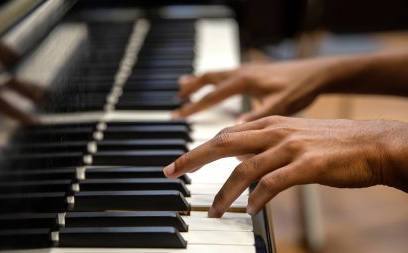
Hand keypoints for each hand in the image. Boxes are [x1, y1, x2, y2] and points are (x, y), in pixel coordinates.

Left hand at [164, 116, 407, 216]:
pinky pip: (273, 183)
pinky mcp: (307, 165)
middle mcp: (275, 131)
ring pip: (245, 169)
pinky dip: (258, 198)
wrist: (372, 142)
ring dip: (225, 193)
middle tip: (171, 172)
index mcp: (269, 123)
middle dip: (193, 158)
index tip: (180, 163)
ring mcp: (290, 147)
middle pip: (223, 143)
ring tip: (215, 211)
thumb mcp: (292, 136)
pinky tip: (252, 210)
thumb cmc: (332, 142)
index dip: (199, 149)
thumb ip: (264, 144)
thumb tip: (239, 159)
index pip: (224, 135)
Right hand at [173, 57, 340, 121]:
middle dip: (189, 91)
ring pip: (214, 74)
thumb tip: (233, 130)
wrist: (317, 72)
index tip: (176, 116)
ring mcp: (246, 70)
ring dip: (198, 82)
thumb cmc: (301, 89)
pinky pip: (225, 75)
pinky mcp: (252, 72)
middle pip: (207, 80)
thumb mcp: (280, 106)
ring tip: (183, 88)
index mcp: (244, 81)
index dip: (193, 108)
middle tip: (175, 102)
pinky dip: (212, 80)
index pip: (211, 96)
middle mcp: (241, 73)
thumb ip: (256, 116)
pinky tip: (213, 86)